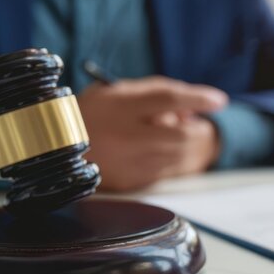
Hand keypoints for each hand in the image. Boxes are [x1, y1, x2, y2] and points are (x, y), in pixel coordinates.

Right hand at [78, 76, 225, 190]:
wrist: (53, 148)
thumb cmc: (94, 112)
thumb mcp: (118, 91)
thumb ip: (156, 93)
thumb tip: (191, 108)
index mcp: (118, 105)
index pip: (167, 98)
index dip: (197, 98)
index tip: (219, 101)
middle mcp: (123, 135)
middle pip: (179, 134)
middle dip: (198, 129)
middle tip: (198, 123)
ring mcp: (126, 162)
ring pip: (177, 156)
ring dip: (188, 145)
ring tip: (175, 134)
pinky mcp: (128, 182)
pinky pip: (166, 172)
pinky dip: (174, 160)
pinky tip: (163, 151)